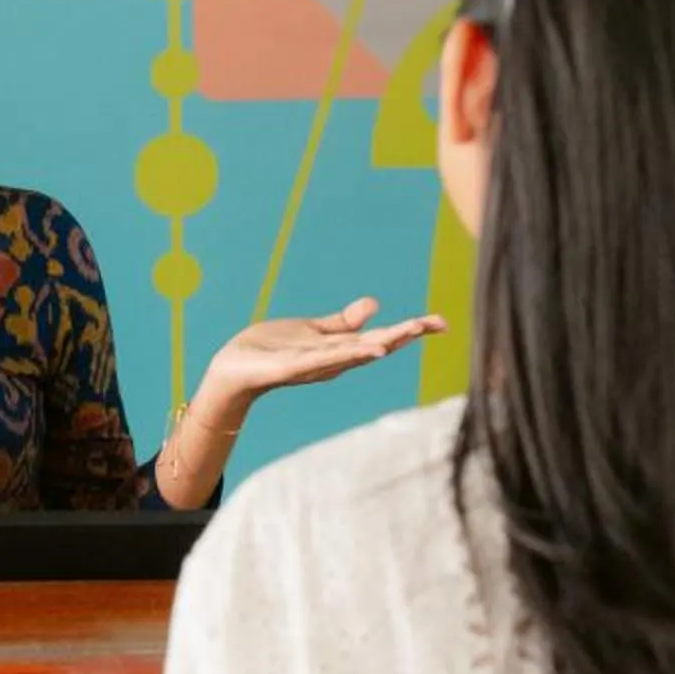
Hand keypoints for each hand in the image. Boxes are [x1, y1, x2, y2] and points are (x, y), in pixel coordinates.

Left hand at [194, 298, 445, 427]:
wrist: (233, 369)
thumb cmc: (271, 350)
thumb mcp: (312, 331)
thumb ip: (342, 322)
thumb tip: (374, 304)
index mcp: (339, 349)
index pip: (381, 338)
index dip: (410, 330)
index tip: (440, 322)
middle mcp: (333, 360)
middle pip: (376, 345)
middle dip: (406, 334)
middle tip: (437, 323)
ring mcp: (314, 365)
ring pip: (353, 353)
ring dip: (381, 344)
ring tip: (407, 333)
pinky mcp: (291, 367)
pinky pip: (322, 360)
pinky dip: (347, 355)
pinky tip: (369, 350)